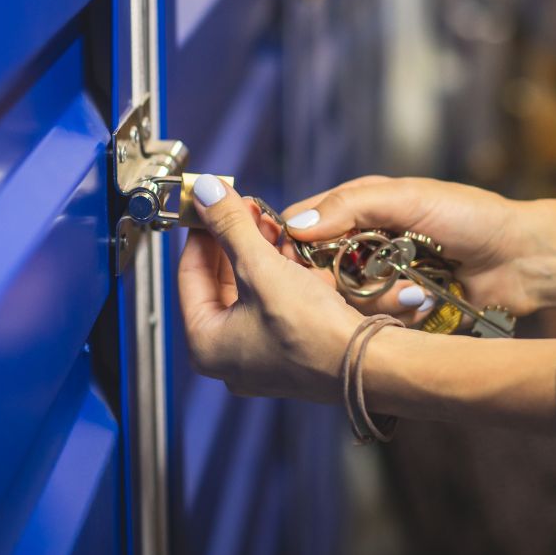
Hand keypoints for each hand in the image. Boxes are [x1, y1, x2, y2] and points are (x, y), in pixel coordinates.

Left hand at [178, 175, 360, 399]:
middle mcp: (228, 355)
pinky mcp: (290, 348)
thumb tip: (205, 191)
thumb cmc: (310, 329)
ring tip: (274, 224)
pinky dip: (282, 275)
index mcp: (205, 343)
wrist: (366, 362)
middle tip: (248, 209)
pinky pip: (275, 302)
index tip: (213, 202)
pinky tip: (295, 253)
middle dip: (237, 240)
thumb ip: (230, 226)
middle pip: (221, 281)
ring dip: (261, 253)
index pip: (189, 273)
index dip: (203, 231)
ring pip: (251, 289)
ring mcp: (260, 355)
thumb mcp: (261, 267)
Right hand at [282, 177, 537, 319]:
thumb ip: (353, 206)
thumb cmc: (470, 216)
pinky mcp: (397, 312)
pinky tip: (423, 306)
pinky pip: (373, 324)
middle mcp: (362, 245)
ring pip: (343, 304)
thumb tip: (295, 225)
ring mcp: (379, 281)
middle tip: (370, 278)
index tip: (299, 264)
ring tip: (416, 291)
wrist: (521, 259)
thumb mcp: (410, 198)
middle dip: (340, 281)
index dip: (292, 245)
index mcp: (360, 207)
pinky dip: (396, 317)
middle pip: (315, 273)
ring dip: (378, 300)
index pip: (302, 224)